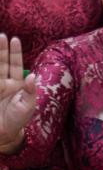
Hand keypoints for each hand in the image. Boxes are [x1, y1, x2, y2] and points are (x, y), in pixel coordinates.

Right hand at [0, 35, 37, 152]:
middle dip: (2, 49)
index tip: (14, 39)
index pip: (16, 64)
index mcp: (17, 84)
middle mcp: (5, 83)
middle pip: (3, 62)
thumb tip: (32, 76)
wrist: (4, 134)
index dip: (15, 52)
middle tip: (2, 35)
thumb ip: (30, 92)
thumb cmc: (18, 120)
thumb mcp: (27, 107)